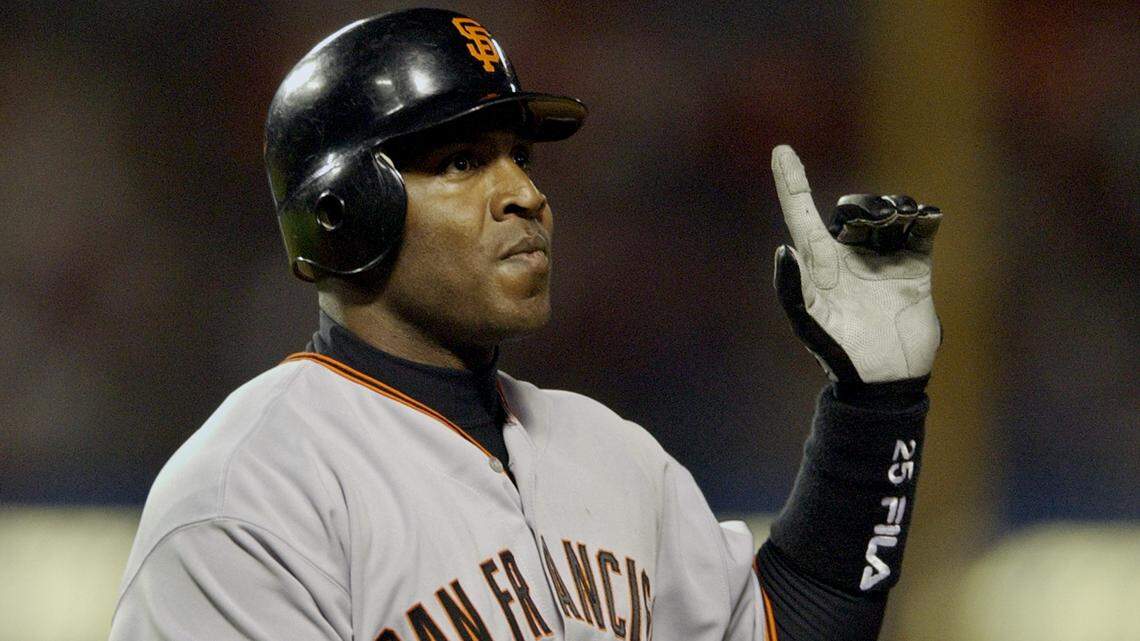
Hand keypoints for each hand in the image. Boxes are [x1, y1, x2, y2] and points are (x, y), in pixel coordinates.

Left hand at [770, 145, 942, 382]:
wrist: (886, 378)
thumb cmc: (840, 354)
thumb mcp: (810, 325)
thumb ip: (793, 290)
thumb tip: (783, 249)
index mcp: (818, 262)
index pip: (799, 213)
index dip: (790, 182)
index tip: (781, 150)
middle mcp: (849, 255)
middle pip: (852, 208)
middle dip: (863, 205)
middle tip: (879, 220)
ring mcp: (882, 259)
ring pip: (887, 213)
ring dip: (894, 207)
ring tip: (903, 219)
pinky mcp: (914, 267)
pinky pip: (920, 230)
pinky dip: (924, 217)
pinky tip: (925, 218)